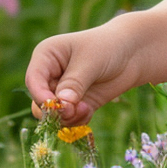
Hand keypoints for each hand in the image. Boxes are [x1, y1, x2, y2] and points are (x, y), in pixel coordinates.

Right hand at [25, 28, 140, 125]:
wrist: (132, 52)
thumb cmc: (108, 47)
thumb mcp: (90, 61)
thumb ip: (75, 83)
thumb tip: (62, 104)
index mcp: (46, 56)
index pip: (34, 80)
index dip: (41, 96)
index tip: (56, 106)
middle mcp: (50, 75)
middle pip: (40, 102)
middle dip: (56, 110)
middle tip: (74, 110)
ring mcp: (63, 91)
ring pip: (53, 115)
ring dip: (67, 118)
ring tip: (85, 109)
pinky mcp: (77, 104)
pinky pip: (69, 120)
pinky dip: (77, 121)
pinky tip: (89, 111)